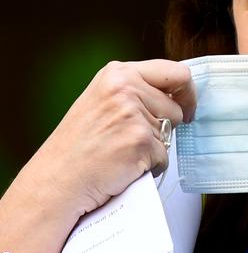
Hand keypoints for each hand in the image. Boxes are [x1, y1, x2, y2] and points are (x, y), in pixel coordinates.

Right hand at [20, 59, 195, 216]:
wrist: (56, 180)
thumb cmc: (79, 146)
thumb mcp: (104, 100)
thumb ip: (137, 91)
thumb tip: (178, 95)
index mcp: (119, 73)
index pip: (176, 72)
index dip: (187, 92)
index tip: (186, 107)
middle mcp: (126, 88)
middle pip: (177, 107)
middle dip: (166, 126)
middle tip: (134, 138)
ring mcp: (133, 114)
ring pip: (170, 133)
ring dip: (154, 148)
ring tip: (122, 151)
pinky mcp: (140, 141)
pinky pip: (164, 156)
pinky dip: (149, 166)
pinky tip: (123, 166)